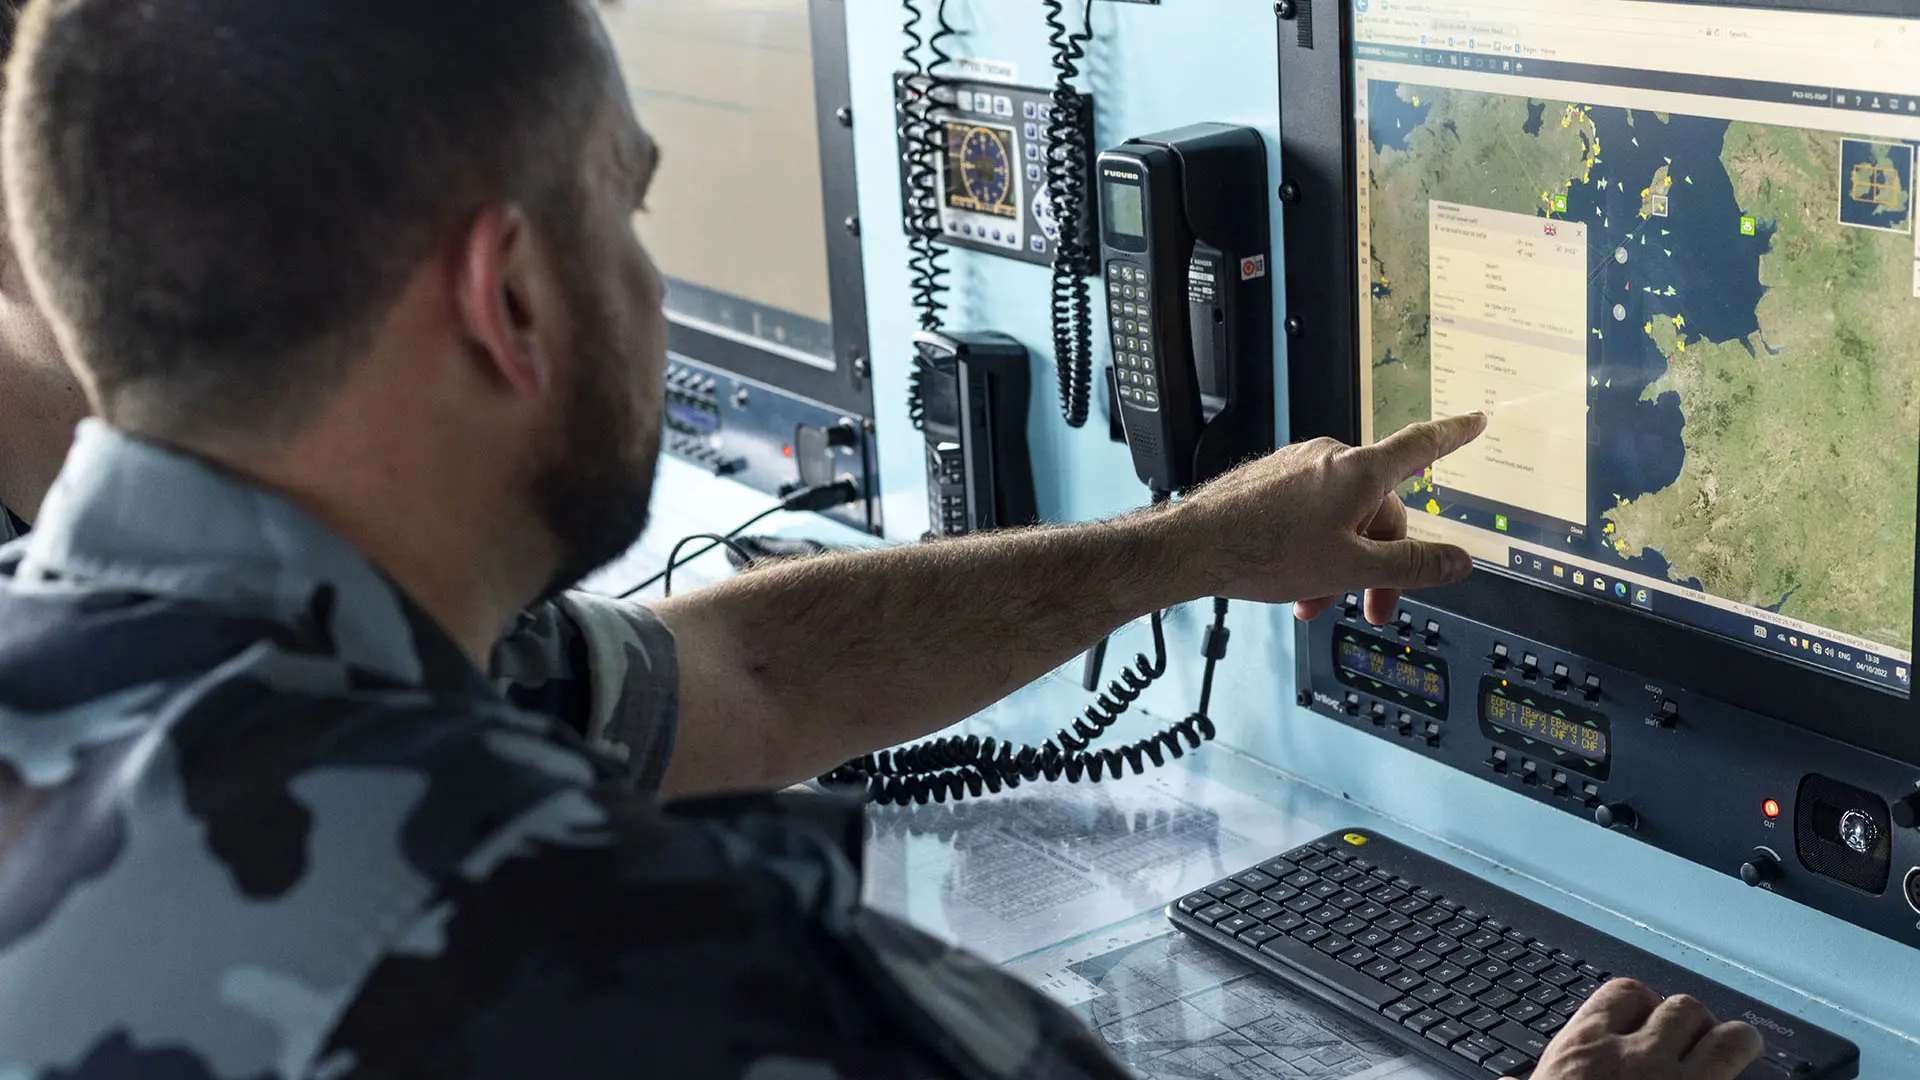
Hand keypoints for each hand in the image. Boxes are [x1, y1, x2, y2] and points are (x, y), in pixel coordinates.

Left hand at [1168, 413, 1487, 622]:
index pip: (1422, 446)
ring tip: (1318, 601)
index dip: (1454, 434)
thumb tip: (1457, 562)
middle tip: (1372, 605)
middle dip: (1379, 561)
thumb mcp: (1351, 568)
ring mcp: (1298, 468)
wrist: (1192, 547)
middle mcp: (1330, 459)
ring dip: (1340, 563)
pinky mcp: (1273, 481)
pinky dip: (1313, 548)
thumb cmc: (1260, 550)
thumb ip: (1411, 565)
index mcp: (1359, 472)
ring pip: (1342, 517)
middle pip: (1380, 508)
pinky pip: (1310, 514)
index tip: (1474, 421)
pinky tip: (1295, 581)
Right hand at [1520, 980, 1764, 1079]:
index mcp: (1586, 1050)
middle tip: (1693, 1043)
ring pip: (1731, 1038)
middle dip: (1692, 1024)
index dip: (1642, 1004)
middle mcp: (1639, 1057)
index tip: (1644, 1019)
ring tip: (1739, 1052)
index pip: (1624, 994)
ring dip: (1737, 1043)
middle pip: (1682, 1008)